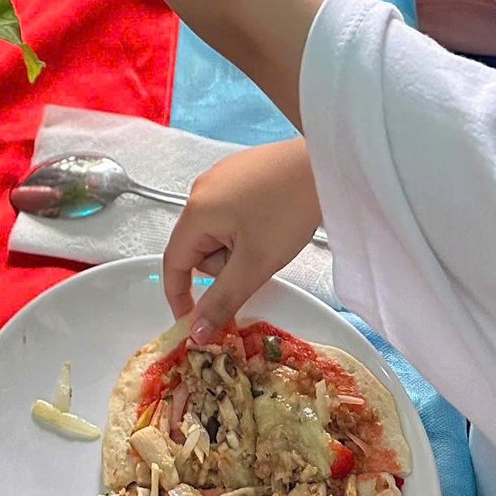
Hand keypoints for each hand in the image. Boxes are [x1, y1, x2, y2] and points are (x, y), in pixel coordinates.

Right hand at [162, 140, 322, 340]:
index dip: (179, 297)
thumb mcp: (254, 264)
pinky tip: (271, 221)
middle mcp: (201, 190)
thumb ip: (222, 300)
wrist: (323, 165)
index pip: (173, 263)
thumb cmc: (287, 211)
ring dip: (236, 247)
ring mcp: (220, 178)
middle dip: (223, 266)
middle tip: (256, 263)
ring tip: (269, 240)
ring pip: (216, 231)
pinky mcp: (238, 173)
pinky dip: (245, 228)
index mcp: (196, 211)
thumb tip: (196, 331)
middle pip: (198, 247)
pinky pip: (229, 212)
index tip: (194, 322)